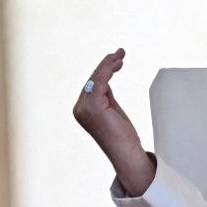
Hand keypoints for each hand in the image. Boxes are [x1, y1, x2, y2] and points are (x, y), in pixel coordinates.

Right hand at [73, 48, 154, 194]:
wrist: (126, 153)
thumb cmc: (123, 136)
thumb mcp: (112, 110)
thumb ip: (106, 96)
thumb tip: (104, 79)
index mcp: (82, 110)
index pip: (92, 85)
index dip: (104, 70)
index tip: (117, 59)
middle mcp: (79, 109)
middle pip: (92, 80)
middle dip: (106, 65)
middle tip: (120, 53)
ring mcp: (84, 108)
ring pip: (95, 78)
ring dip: (108, 64)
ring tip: (120, 55)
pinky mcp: (92, 107)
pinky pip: (99, 82)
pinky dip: (108, 70)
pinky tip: (117, 63)